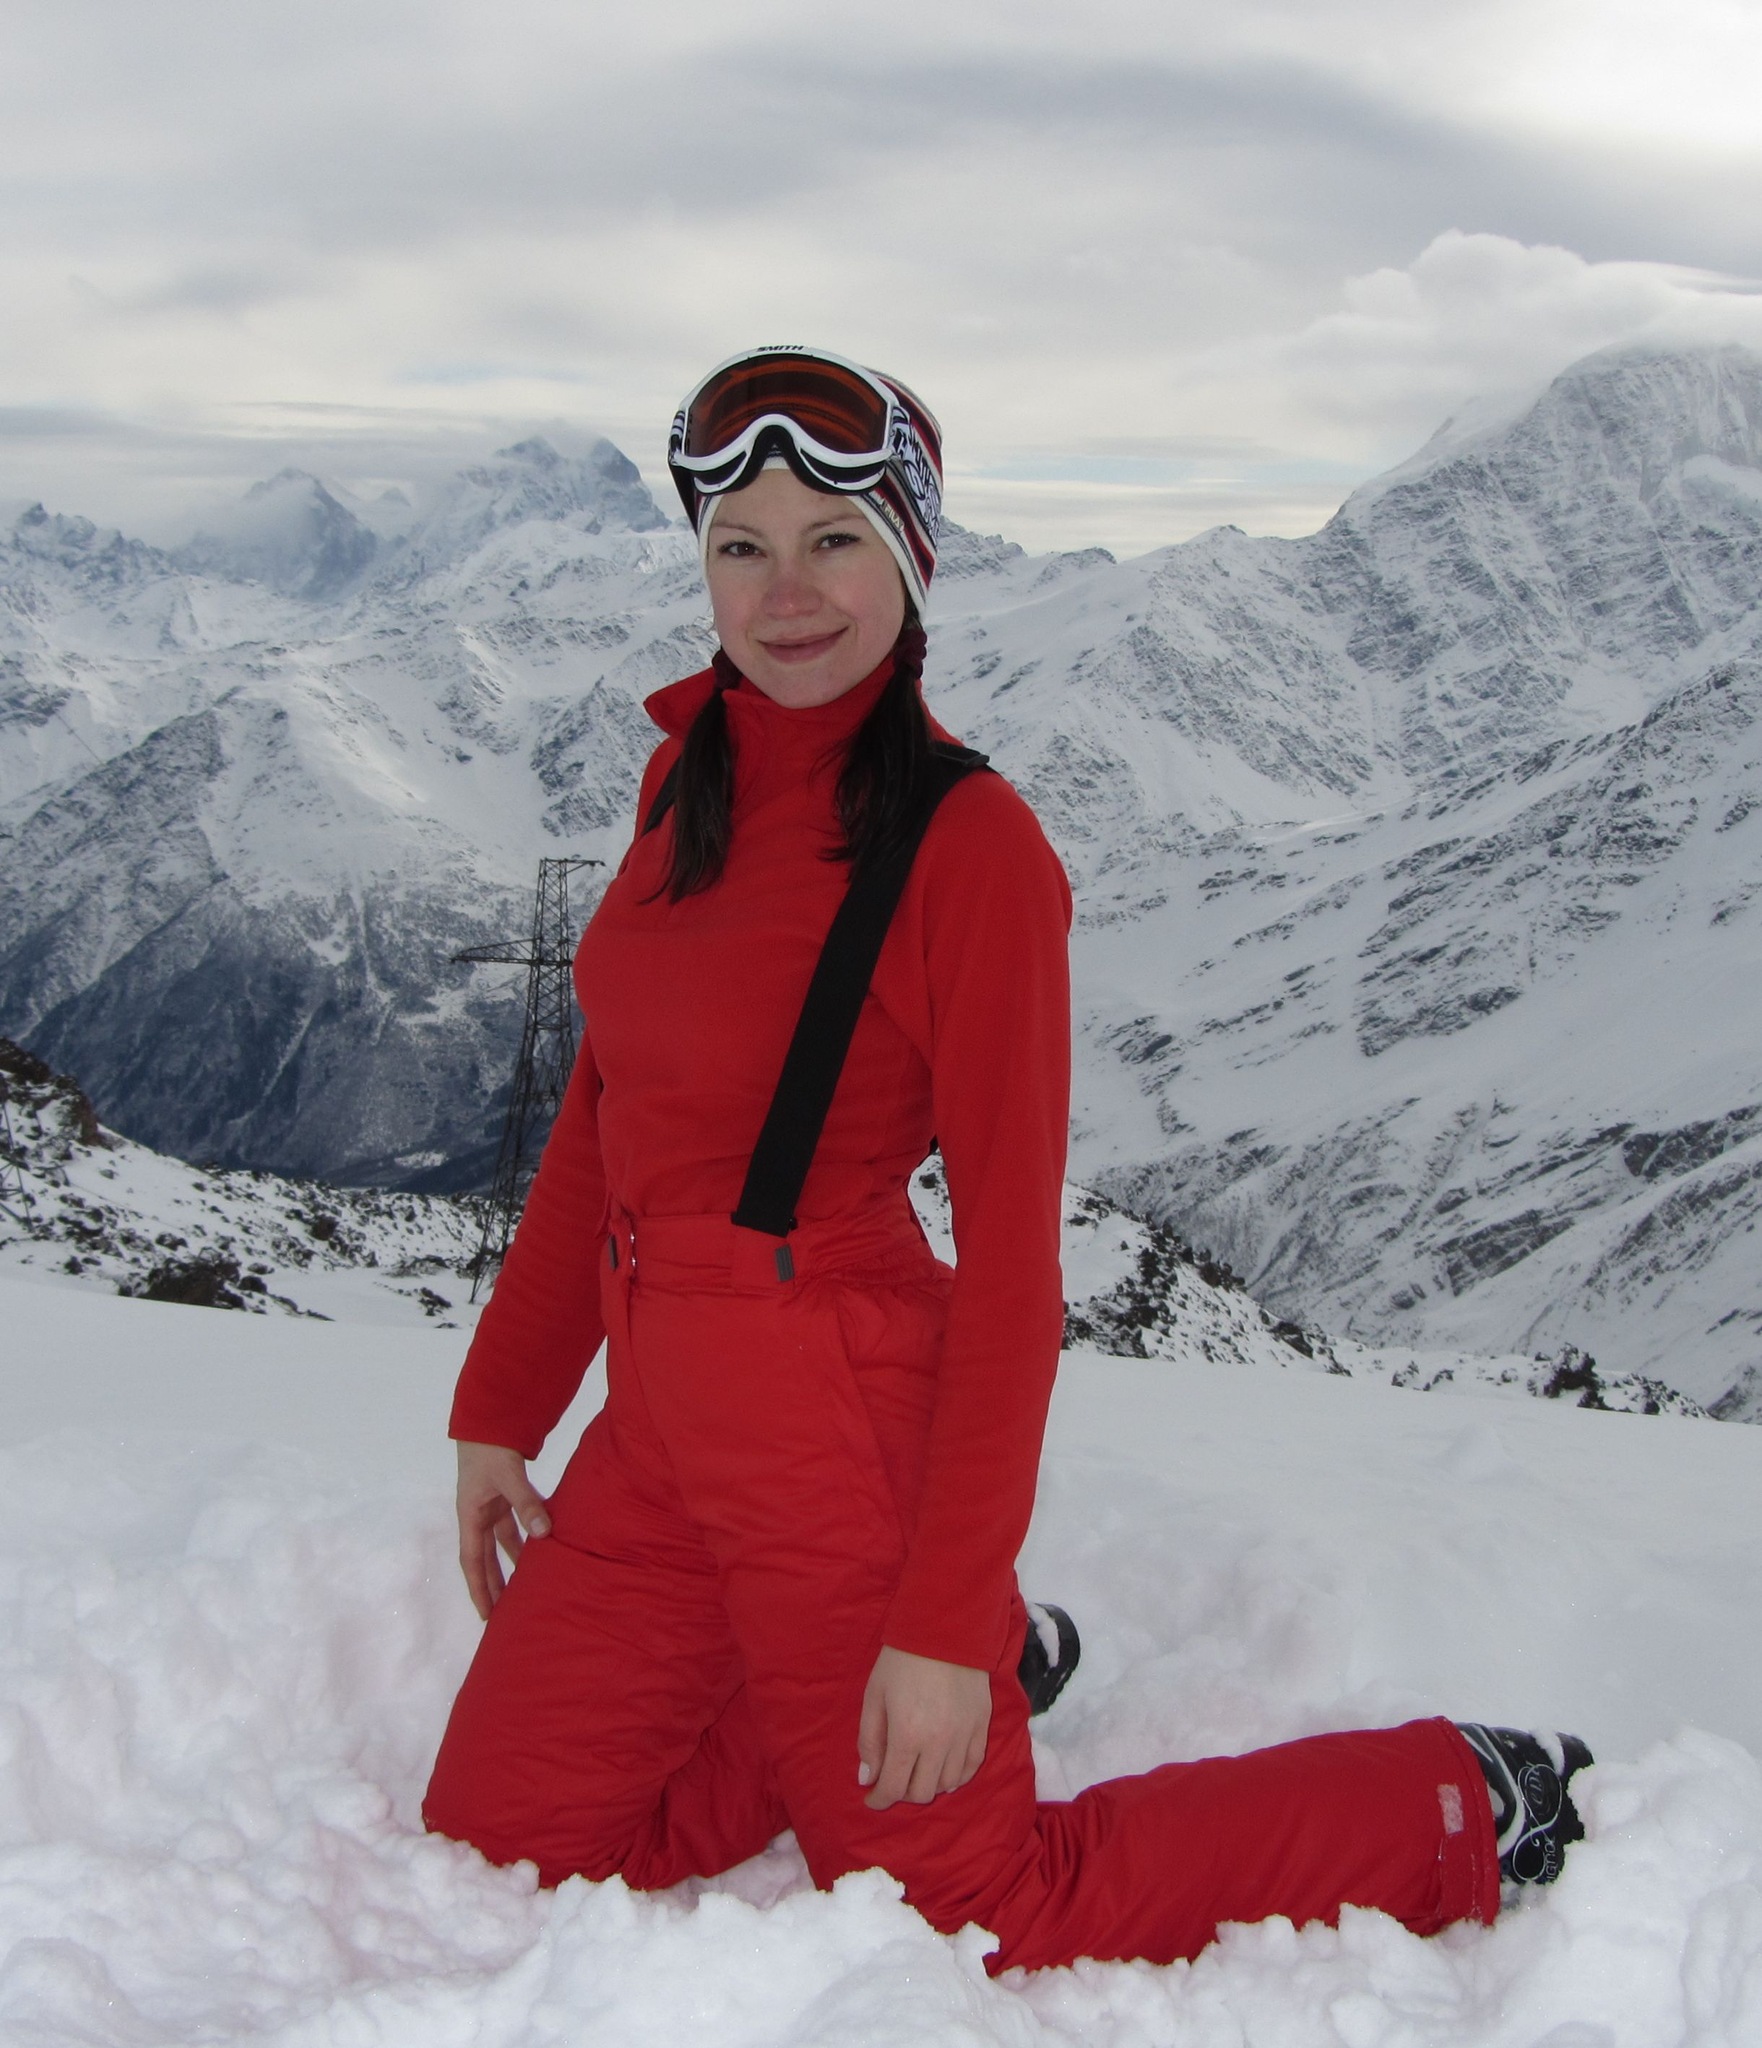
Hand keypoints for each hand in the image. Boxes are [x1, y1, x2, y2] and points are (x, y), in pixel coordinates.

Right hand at [455, 1440, 550, 1619]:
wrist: (488, 1419)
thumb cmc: (490, 1447)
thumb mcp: (507, 1476)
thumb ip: (526, 1503)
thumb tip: (545, 1533)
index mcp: (470, 1516)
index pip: (473, 1561)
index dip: (479, 1589)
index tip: (486, 1615)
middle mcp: (478, 1515)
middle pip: (486, 1558)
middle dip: (494, 1585)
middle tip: (506, 1613)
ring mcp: (491, 1505)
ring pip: (502, 1542)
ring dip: (513, 1562)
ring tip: (527, 1586)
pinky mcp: (504, 1495)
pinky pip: (515, 1522)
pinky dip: (527, 1534)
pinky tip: (542, 1545)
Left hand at [857, 1645, 990, 1809]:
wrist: (945, 1629)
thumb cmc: (902, 1660)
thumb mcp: (874, 1696)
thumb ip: (869, 1740)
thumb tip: (867, 1778)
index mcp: (907, 1735)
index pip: (894, 1787)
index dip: (879, 1799)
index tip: (871, 1799)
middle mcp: (939, 1743)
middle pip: (922, 1792)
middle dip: (902, 1793)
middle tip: (893, 1780)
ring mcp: (964, 1736)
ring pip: (948, 1784)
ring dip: (929, 1784)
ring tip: (917, 1771)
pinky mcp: (982, 1726)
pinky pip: (971, 1767)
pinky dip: (956, 1776)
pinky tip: (944, 1769)